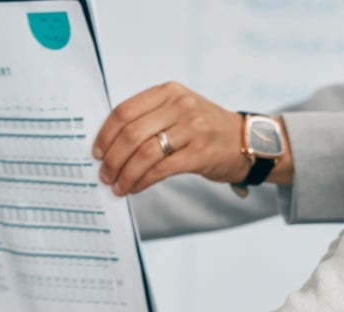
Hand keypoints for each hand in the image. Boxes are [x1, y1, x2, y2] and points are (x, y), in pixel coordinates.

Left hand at [93, 82, 261, 196]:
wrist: (247, 140)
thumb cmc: (202, 128)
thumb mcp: (176, 111)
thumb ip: (146, 120)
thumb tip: (106, 146)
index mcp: (169, 92)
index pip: (124, 111)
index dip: (104, 135)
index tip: (96, 153)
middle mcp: (181, 105)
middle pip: (131, 134)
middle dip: (112, 160)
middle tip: (104, 175)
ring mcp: (194, 127)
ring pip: (144, 153)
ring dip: (125, 174)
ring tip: (117, 186)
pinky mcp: (201, 152)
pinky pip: (161, 169)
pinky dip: (142, 181)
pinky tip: (135, 187)